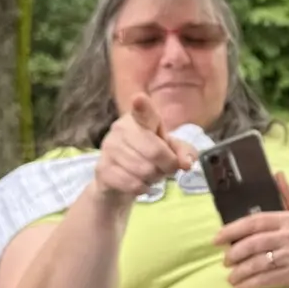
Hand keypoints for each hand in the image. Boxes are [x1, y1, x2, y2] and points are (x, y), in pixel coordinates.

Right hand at [92, 93, 196, 208]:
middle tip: (164, 169)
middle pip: (155, 152)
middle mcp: (121, 128)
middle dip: (167, 166)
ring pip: (144, 171)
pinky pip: (132, 184)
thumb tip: (186, 163)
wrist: (117, 179)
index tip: (139, 99)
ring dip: (154, 179)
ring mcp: (109, 148)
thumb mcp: (170, 150)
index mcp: (139, 118)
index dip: (142, 106)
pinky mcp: (102, 169)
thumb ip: (183, 152)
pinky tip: (139, 184)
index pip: (143, 112)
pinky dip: (142, 188)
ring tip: (149, 175)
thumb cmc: (147, 157)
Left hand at [213, 173, 288, 287]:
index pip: (254, 222)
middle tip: (225, 260)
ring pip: (257, 263)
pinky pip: (267, 280)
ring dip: (240, 272)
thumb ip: (288, 196)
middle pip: (252, 243)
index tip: (217, 238)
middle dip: (234, 253)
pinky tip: (243, 287)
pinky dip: (251, 285)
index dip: (233, 230)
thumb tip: (278, 174)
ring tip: (232, 277)